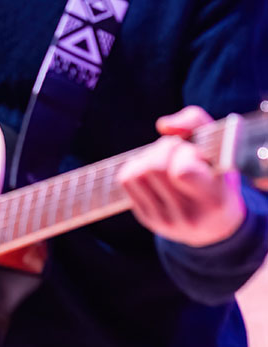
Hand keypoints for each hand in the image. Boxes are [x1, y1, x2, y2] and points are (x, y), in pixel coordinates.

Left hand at [118, 106, 245, 246]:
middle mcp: (189, 217)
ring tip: (165, 158)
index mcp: (214, 201)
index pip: (182, 171)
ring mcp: (165, 221)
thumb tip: (163, 126)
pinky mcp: (147, 219)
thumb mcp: (220, 148)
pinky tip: (152, 169)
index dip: (184, 152)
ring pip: (137, 173)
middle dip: (164, 148)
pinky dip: (136, 166)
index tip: (196, 153)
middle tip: (178, 150)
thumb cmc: (217, 176)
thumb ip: (196, 122)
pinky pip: (126, 181)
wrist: (215, 224)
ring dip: (148, 156)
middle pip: (155, 168)